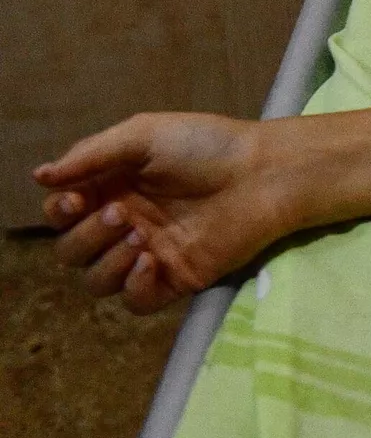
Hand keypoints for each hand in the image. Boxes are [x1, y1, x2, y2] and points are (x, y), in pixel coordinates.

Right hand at [34, 113, 301, 313]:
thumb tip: (40, 176)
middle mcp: (125, 224)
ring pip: (97, 281)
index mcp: (111, 189)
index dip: (58, 212)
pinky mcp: (178, 278)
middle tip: (123, 213)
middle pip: (71, 252)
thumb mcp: (143, 135)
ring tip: (140, 236)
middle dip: (86, 236)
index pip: (61, 214)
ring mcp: (150, 254)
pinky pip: (136, 302)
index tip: (76, 200)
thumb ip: (90, 155)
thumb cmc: (208, 146)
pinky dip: (133, 287)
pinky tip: (151, 261)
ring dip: (106, 262)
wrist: (264, 173)